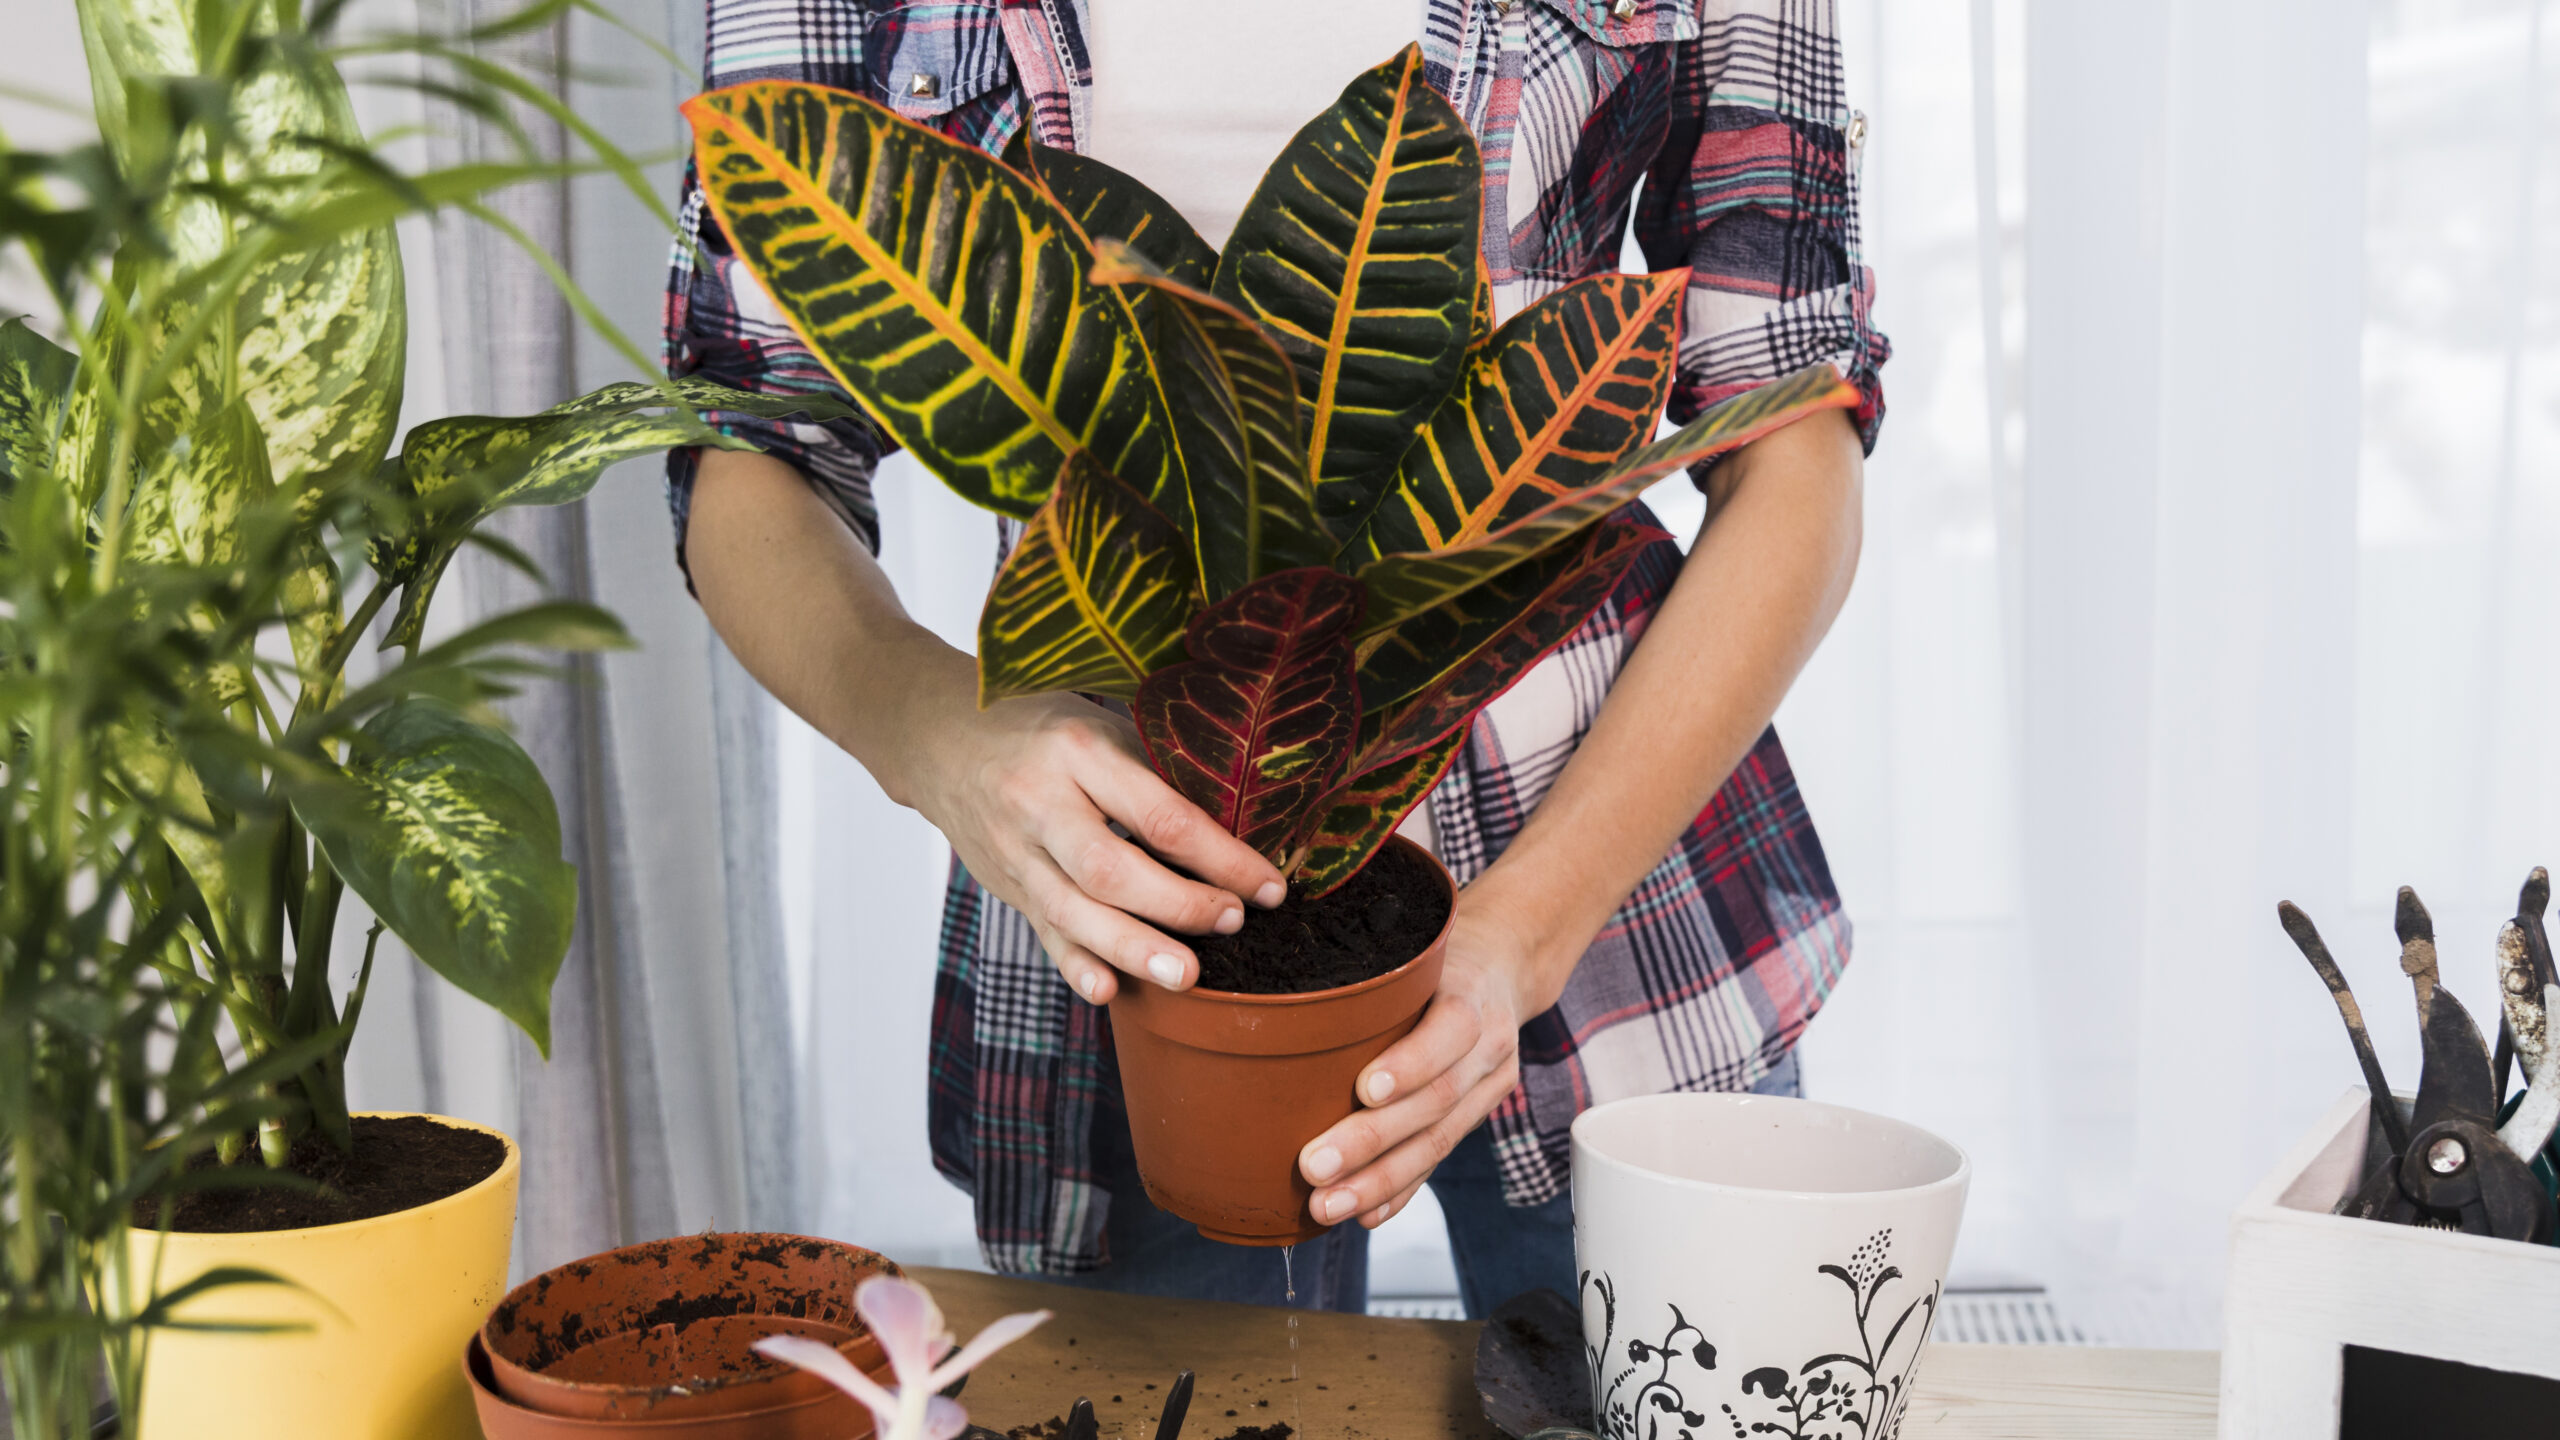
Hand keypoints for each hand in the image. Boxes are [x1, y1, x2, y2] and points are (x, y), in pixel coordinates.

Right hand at [910, 692, 1285, 1004]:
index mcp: (1079, 751)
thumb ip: (1157, 767)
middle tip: (1231, 922)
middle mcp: (1040, 803)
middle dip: (1178, 906)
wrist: (940, 739)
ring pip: (1074, 913)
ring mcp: (1016, 851)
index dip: (1221, 856)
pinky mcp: (1007, 886)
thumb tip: (1246, 820)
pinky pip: (1041, 933)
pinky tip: (1109, 991)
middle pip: (1110, 870)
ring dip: (1133, 950)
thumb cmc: (1041, 728)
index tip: (1268, 885)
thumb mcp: (1100, 723)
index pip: (1160, 814)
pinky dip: (1076, 966)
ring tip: (1185, 975)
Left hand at [1295, 898, 1548, 1227]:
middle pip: (1437, 1101)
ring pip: (1438, 1141)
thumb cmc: (1440, 957)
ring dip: (1379, 1181)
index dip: (1411, 1063)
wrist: (1505, 967)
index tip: (1364, 1089)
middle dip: (1372, 1140)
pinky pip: (1439, 1159)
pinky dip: (1401, 1191)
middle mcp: (1489, 1045)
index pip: (1452, 1029)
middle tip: (1312, 1166)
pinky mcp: (1478, 1115)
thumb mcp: (1417, 950)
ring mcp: (1489, 1086)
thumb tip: (1282, 1003)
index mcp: (1472, 994)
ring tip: (1327, 1205)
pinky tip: (1366, 1215)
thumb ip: (1374, 980)